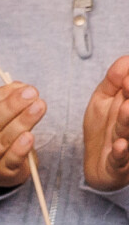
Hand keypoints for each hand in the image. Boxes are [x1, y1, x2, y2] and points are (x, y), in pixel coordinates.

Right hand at [0, 80, 42, 187]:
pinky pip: (9, 161)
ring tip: (38, 107)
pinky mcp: (1, 173)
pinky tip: (30, 137)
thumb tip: (21, 88)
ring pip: (2, 140)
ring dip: (22, 122)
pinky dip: (20, 149)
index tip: (19, 87)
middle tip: (31, 94)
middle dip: (11, 106)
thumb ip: (3, 100)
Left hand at [86, 58, 128, 192]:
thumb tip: (126, 59)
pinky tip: (119, 146)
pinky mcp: (119, 165)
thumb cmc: (105, 128)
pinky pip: (120, 160)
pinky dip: (120, 153)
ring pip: (128, 133)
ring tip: (127, 108)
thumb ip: (114, 80)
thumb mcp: (104, 100)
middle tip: (128, 85)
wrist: (98, 164)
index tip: (126, 78)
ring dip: (128, 121)